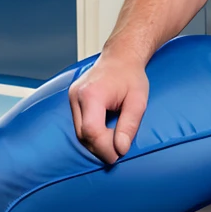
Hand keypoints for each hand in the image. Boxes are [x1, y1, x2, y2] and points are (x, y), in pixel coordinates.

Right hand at [68, 49, 148, 164]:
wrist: (121, 56)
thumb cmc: (131, 76)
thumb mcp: (138, 101)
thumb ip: (129, 126)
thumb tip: (121, 149)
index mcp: (92, 94)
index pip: (92, 131)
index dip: (104, 148)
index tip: (118, 155)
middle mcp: (77, 95)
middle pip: (82, 134)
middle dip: (100, 147)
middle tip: (119, 151)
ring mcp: (72, 97)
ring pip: (78, 131)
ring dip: (95, 141)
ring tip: (114, 142)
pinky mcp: (72, 99)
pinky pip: (79, 124)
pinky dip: (91, 133)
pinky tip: (105, 134)